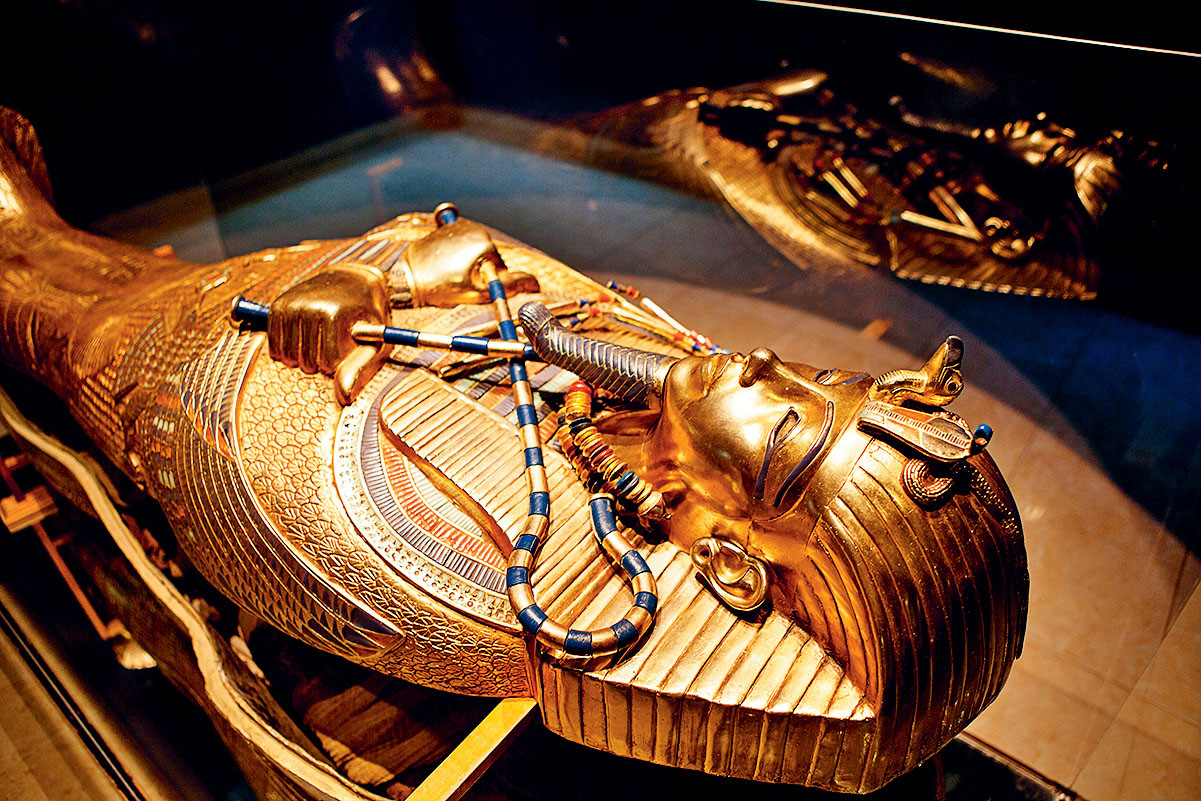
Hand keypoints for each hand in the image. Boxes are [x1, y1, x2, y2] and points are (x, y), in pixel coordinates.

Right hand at [266, 264, 390, 404]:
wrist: (352, 282)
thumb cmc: (366, 317)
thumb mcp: (372, 341)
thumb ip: (358, 367)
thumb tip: (343, 395)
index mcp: (333, 314)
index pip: (327, 364)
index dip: (338, 364)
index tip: (346, 348)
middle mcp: (309, 306)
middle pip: (306, 362)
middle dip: (320, 362)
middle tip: (331, 346)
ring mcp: (291, 304)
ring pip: (288, 356)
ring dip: (302, 359)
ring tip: (317, 345)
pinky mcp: (277, 306)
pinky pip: (274, 344)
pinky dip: (285, 351)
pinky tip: (299, 343)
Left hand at [401, 218, 539, 306]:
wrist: (407, 277)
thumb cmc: (441, 288)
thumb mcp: (478, 292)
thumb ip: (509, 286)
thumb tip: (535, 284)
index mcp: (484, 244)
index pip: (505, 269)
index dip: (504, 284)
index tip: (501, 290)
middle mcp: (475, 230)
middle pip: (491, 259)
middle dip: (483, 274)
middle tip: (464, 286)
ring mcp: (461, 226)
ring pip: (478, 252)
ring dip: (473, 265)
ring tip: (453, 276)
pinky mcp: (449, 228)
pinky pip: (466, 244)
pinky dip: (462, 255)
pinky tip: (448, 265)